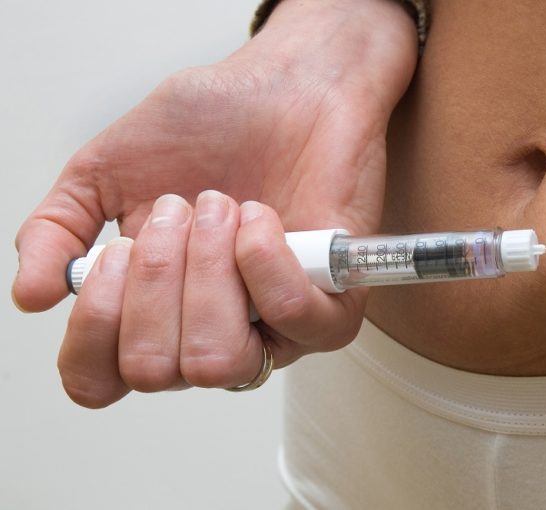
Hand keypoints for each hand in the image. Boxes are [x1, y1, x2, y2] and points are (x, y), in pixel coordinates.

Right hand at [13, 0, 417, 407]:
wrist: (289, 89)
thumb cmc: (211, 127)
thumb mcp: (107, 169)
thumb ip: (59, 230)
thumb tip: (34, 296)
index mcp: (154, 310)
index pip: (102, 379)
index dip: (92, 330)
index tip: (111, 255)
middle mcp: (210, 329)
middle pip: (155, 369)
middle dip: (156, 277)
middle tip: (178, 212)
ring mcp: (272, 327)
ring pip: (216, 361)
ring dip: (207, 271)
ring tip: (222, 210)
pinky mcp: (331, 308)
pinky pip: (293, 322)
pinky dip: (264, 261)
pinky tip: (261, 218)